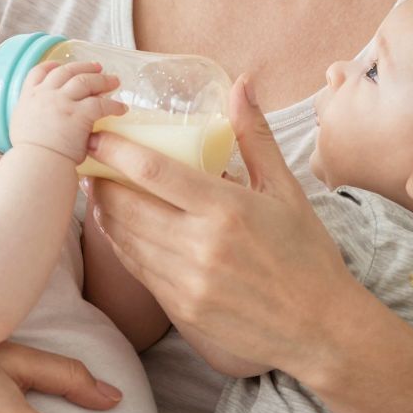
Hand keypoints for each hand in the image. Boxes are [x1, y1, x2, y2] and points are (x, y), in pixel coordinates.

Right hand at [8, 60, 125, 163]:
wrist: (35, 165)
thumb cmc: (29, 156)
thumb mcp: (21, 130)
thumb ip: (33, 119)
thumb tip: (44, 124)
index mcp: (28, 98)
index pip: (38, 72)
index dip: (51, 66)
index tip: (60, 65)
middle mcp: (45, 95)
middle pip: (66, 72)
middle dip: (83, 67)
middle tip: (97, 67)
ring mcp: (62, 102)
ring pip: (85, 81)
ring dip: (101, 80)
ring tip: (114, 81)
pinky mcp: (79, 114)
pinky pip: (101, 103)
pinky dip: (113, 105)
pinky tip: (121, 109)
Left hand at [87, 75, 357, 376]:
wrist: (321, 328)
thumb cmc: (307, 255)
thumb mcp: (286, 190)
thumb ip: (255, 136)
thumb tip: (241, 84)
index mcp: (227, 209)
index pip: (153, 172)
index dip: (116, 151)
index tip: (97, 136)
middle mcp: (201, 247)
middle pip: (127, 206)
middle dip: (101, 180)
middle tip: (90, 160)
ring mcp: (187, 282)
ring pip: (125, 240)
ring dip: (105, 212)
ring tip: (99, 190)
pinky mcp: (181, 310)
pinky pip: (136, 269)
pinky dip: (121, 244)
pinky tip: (119, 227)